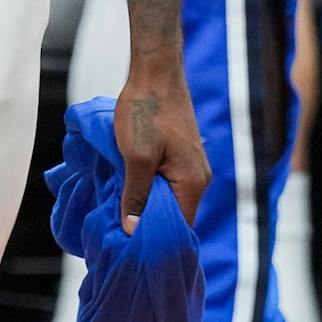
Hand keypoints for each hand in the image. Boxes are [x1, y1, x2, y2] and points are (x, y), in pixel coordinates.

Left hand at [114, 59, 209, 232]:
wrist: (155, 72)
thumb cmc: (145, 111)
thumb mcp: (135, 157)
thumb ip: (136, 195)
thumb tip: (133, 231)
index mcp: (193, 183)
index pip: (180, 228)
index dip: (156, 240)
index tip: (132, 250)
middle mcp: (199, 178)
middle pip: (176, 215)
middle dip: (150, 225)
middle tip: (121, 236)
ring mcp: (192, 166)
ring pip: (171, 198)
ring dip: (148, 205)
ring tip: (122, 216)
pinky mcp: (182, 155)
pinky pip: (169, 183)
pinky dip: (151, 190)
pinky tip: (131, 191)